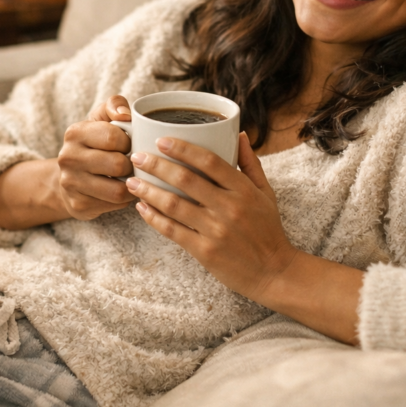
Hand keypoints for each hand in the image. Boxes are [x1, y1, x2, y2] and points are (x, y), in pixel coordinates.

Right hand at [56, 95, 136, 219]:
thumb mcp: (101, 120)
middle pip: (117, 165)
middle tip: (133, 164)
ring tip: (131, 178)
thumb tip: (126, 114)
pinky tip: (122, 191)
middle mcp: (68, 158)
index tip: (130, 145)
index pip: (112, 137)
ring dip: (131, 185)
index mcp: (75, 133)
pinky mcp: (78, 205)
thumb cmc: (94, 144)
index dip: (129, 142)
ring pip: (117, 190)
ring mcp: (70, 183)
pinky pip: (114, 205)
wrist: (70, 177)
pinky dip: (124, 199)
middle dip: (132, 165)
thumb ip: (114, 105)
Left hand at [126, 133, 299, 302]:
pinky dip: (154, 218)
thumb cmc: (268, 230)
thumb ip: (250, 163)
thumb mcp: (266, 193)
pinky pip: (172, 231)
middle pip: (186, 180)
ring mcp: (215, 230)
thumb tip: (239, 134)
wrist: (274, 272)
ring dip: (148, 191)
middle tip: (137, 156)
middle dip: (156, 165)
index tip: (162, 140)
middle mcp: (229, 207)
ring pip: (173, 205)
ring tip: (132, 181)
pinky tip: (141, 208)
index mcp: (243, 190)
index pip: (210, 161)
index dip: (183, 148)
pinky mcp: (204, 251)